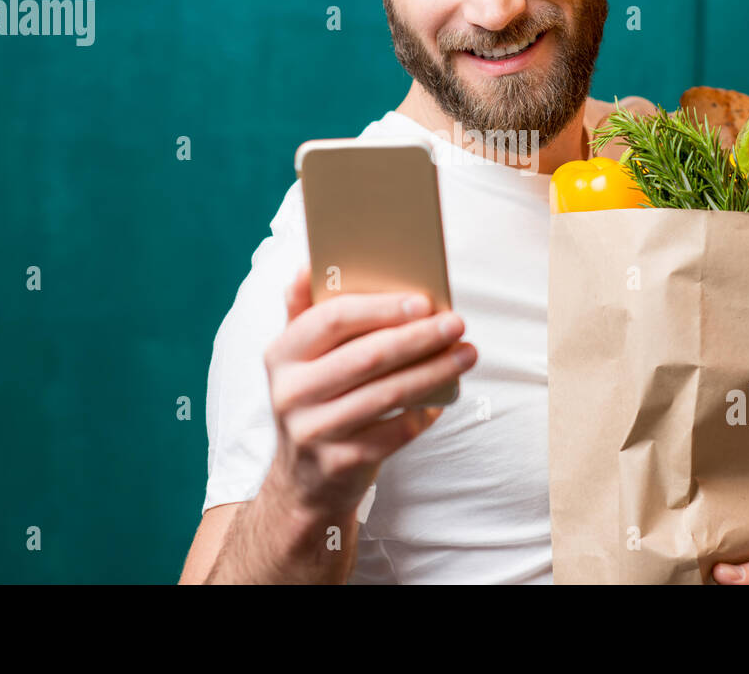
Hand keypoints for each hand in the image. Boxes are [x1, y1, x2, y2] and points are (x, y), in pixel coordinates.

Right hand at [263, 263, 476, 520]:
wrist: (304, 482)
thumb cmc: (314, 398)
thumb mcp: (298, 358)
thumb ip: (304, 311)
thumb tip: (308, 267)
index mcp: (281, 354)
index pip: (332, 318)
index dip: (381, 307)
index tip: (424, 300)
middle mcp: (290, 392)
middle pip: (368, 356)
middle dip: (419, 337)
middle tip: (457, 324)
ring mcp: (314, 431)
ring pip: (388, 394)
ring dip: (435, 371)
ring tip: (467, 354)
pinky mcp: (340, 463)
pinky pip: (396, 432)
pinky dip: (425, 412)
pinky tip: (446, 396)